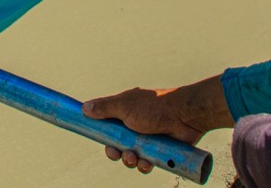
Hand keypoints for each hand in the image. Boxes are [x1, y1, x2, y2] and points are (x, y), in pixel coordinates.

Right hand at [82, 75, 230, 173]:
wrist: (185, 116)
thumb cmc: (154, 107)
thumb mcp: (125, 106)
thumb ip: (105, 108)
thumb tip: (84, 108)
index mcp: (126, 110)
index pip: (108, 124)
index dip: (104, 135)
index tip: (102, 142)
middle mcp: (136, 124)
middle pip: (119, 143)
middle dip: (116, 152)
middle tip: (118, 154)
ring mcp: (148, 137)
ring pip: (132, 155)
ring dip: (130, 160)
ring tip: (134, 158)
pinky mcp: (160, 149)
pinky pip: (147, 162)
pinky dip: (145, 165)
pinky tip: (146, 164)